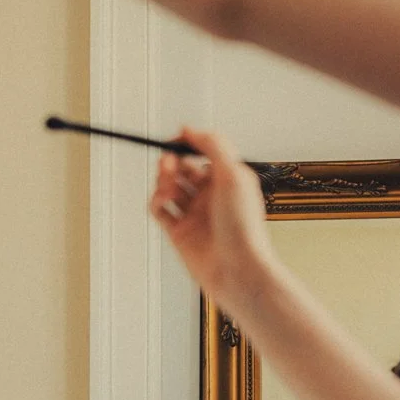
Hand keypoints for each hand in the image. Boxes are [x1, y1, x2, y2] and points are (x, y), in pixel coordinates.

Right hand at [150, 128, 275, 313]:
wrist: (237, 270)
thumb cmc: (243, 227)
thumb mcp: (234, 174)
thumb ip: (213, 145)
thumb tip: (189, 129)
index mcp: (227, 179)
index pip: (202, 152)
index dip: (186, 144)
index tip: (173, 139)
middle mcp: (210, 195)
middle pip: (182, 167)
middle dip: (171, 161)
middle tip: (169, 164)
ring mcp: (194, 214)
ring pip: (169, 186)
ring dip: (163, 181)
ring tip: (168, 188)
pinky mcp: (179, 232)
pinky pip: (159, 210)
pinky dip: (156, 201)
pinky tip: (162, 201)